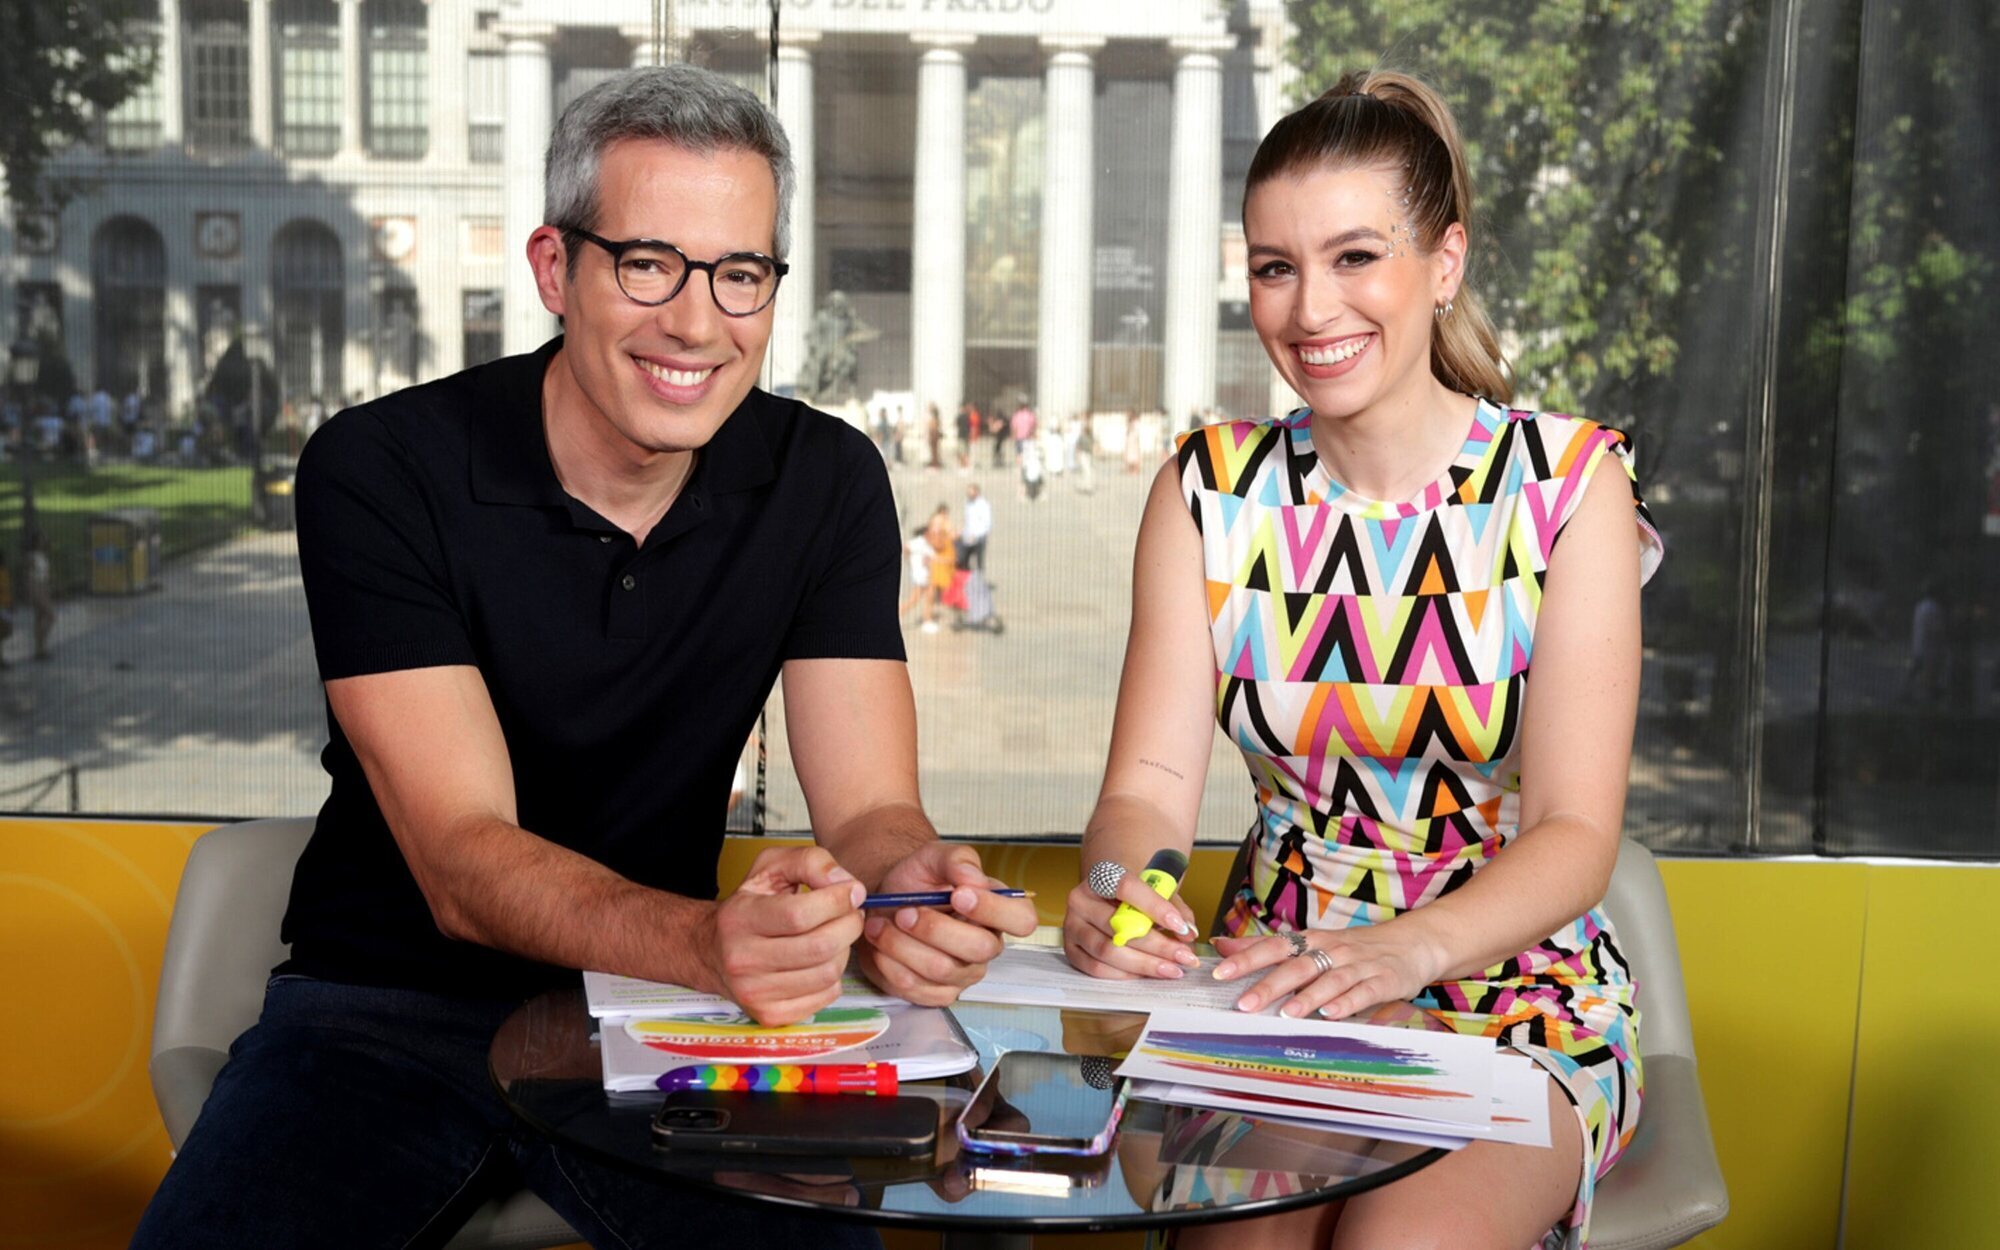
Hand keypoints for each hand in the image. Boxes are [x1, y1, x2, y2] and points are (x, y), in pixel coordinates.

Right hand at [697, 845, 865, 1025]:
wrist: (713, 951)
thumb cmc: (750, 905)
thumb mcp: (771, 867)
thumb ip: (810, 862)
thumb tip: (846, 884)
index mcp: (739, 918)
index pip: (799, 914)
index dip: (837, 901)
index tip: (852, 891)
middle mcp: (741, 959)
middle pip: (819, 946)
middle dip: (849, 924)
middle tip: (852, 913)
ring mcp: (754, 992)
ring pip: (827, 972)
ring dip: (844, 949)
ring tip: (835, 934)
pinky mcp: (770, 1015)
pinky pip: (826, 995)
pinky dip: (834, 975)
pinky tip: (822, 960)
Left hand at [857, 842, 1038, 1005]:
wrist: (885, 902)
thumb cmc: (917, 880)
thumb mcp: (934, 856)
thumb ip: (957, 859)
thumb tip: (974, 879)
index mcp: (997, 911)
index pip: (1022, 920)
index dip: (994, 910)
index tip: (958, 894)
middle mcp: (987, 945)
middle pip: (978, 949)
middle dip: (934, 928)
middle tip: (904, 912)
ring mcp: (963, 974)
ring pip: (940, 969)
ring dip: (902, 945)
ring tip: (879, 924)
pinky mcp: (937, 993)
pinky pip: (916, 988)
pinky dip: (890, 965)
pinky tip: (880, 946)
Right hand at [1062, 866, 1199, 980]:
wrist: (1107, 899)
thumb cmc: (1133, 896)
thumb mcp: (1156, 893)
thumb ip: (1175, 909)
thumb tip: (1188, 932)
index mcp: (1101, 876)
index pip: (1127, 888)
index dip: (1155, 907)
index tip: (1179, 925)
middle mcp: (1080, 899)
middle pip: (1118, 925)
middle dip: (1158, 946)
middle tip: (1184, 956)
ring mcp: (1072, 925)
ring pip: (1108, 951)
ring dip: (1145, 964)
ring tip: (1171, 969)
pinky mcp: (1071, 949)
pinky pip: (1096, 968)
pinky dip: (1125, 975)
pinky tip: (1146, 974)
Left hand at [1211, 920, 1447, 1019]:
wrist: (1412, 943)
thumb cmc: (1354, 948)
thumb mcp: (1310, 942)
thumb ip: (1266, 947)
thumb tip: (1221, 945)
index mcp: (1310, 940)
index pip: (1273, 947)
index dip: (1246, 959)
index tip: (1219, 972)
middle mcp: (1331, 950)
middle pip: (1296, 966)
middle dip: (1269, 985)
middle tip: (1244, 1004)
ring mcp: (1358, 965)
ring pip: (1329, 980)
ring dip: (1306, 997)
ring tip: (1286, 1014)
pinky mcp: (1383, 980)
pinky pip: (1363, 992)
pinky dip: (1347, 1003)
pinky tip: (1331, 1014)